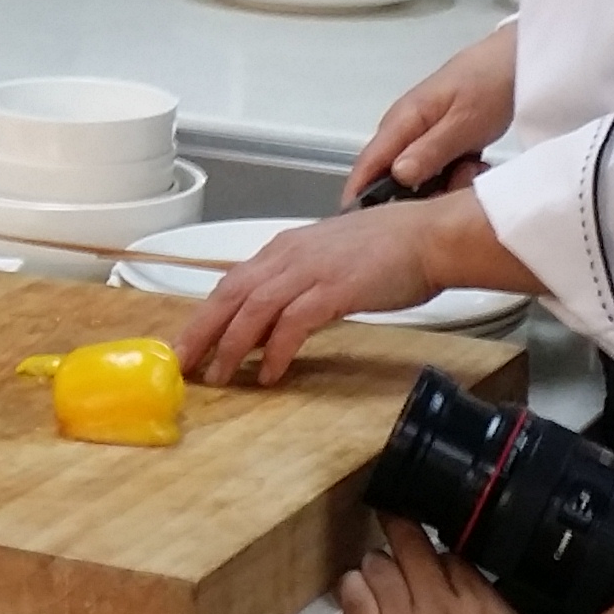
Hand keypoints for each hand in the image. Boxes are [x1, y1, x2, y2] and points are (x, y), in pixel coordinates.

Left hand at [177, 195, 452, 385]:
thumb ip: (300, 286)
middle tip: (182, 365)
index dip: (205, 315)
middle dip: (201, 331)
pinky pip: (293, 322)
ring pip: (253, 309)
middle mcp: (289, 255)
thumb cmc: (389, 251)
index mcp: (285, 248)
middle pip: (230, 295)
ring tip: (219, 377)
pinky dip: (275, 349)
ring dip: (231, 345)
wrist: (430, 237)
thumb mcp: (329, 263)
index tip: (187, 344)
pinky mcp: (334, 288)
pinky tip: (267, 373)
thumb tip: (277, 320)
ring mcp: (311, 270)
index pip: (231, 283)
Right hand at [344, 24, 518, 200]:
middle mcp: (405, 130)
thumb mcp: (464, 122)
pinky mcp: (441, 140)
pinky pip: (436, 170)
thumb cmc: (490, 83)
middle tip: (448, 198)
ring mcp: (423, 135)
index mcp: (402, 121)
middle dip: (413, 197)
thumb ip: (431, 149)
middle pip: (390, 177)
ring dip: (440, 186)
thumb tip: (397, 176)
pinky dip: (453, 177)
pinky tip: (474, 169)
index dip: (358, 195)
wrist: (515, 61)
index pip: (367, 163)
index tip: (357, 226)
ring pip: (417, 177)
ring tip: (470, 173)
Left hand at [345, 514, 613, 613]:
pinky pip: (353, 602)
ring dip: (378, 562)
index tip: (439, 534)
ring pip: (377, 568)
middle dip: (403, 533)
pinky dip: (354, 587)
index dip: (443, 541)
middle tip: (400, 529)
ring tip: (381, 565)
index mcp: (482, 601)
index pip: (453, 549)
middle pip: (410, 546)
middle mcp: (438, 604)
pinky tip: (357, 587)